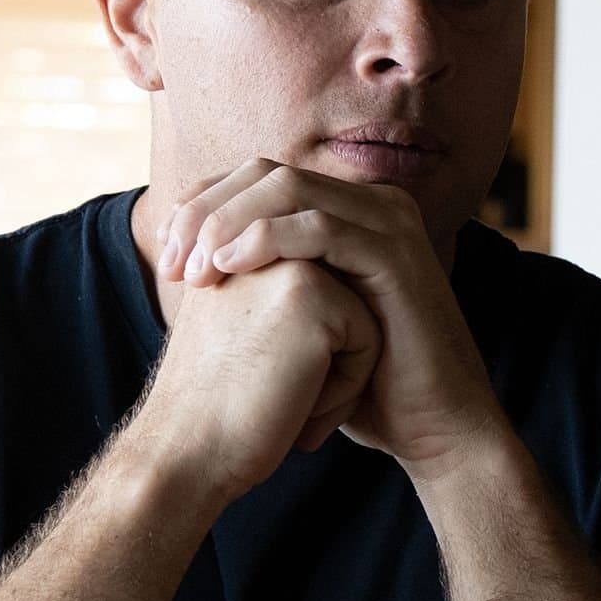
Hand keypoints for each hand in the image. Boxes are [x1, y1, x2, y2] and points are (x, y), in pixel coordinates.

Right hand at [118, 253, 381, 505]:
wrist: (184, 453)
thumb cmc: (216, 413)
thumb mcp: (242, 340)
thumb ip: (280, 307)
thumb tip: (347, 304)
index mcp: (234, 254)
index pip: (319, 302)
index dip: (303, 358)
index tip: (254, 387)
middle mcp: (255, 249)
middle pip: (343, 307)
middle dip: (324, 364)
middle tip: (270, 398)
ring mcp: (283, 262)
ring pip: (361, 323)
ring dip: (337, 378)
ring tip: (283, 402)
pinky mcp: (311, 293)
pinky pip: (370, 340)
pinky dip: (346, 387)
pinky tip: (297, 405)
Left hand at [161, 159, 506, 471]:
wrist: (434, 427)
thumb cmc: (368, 385)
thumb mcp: (305, 321)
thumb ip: (267, 281)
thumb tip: (195, 260)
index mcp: (351, 212)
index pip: (257, 179)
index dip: (202, 207)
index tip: (166, 258)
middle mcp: (374, 204)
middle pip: (266, 172)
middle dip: (205, 211)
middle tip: (172, 263)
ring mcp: (390, 224)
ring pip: (286, 187)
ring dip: (225, 222)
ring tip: (193, 270)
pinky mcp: (397, 254)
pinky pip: (319, 226)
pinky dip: (265, 239)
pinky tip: (228, 267)